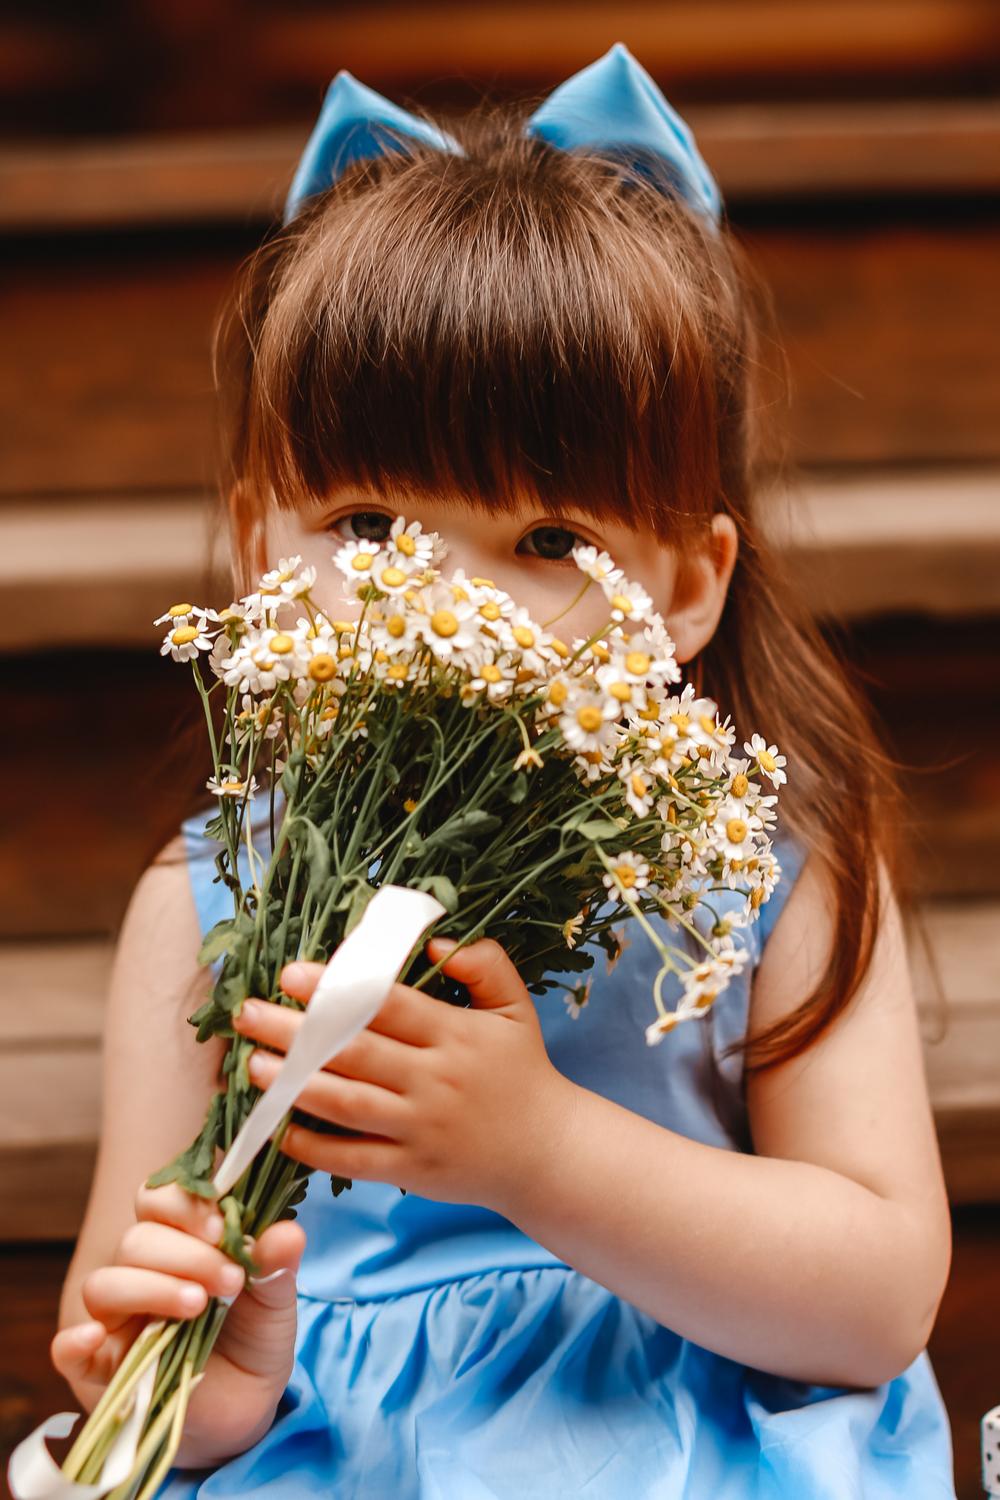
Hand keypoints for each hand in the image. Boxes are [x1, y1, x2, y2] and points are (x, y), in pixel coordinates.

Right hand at [51, 1183, 305, 1466]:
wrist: (247, 1405)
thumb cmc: (255, 1336)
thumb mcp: (275, 1299)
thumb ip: (276, 1264)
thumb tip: (289, 1233)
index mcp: (180, 1239)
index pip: (158, 1198)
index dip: (185, 1206)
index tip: (223, 1229)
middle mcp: (143, 1271)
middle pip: (136, 1241)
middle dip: (186, 1255)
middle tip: (231, 1281)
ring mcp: (120, 1319)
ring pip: (104, 1284)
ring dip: (151, 1288)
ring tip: (198, 1307)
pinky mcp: (105, 1367)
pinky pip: (66, 1350)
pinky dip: (73, 1340)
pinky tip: (96, 1337)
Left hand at [232, 936, 575, 1214]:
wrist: (547, 1152)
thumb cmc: (522, 1072)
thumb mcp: (516, 1008)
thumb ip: (485, 965)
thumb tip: (436, 941)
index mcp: (455, 1035)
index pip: (387, 1006)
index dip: (337, 990)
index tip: (291, 975)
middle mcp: (434, 1081)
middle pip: (354, 1052)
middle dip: (296, 1033)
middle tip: (247, 1014)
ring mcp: (421, 1128)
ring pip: (348, 1105)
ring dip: (295, 1086)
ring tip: (253, 1066)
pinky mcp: (413, 1169)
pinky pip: (355, 1159)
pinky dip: (315, 1148)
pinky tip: (281, 1130)